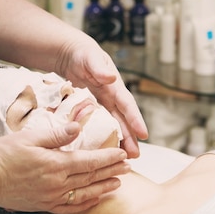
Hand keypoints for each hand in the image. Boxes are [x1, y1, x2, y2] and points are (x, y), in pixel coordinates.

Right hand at [0, 122, 129, 213]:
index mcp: (56, 164)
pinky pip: (71, 206)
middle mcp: (58, 183)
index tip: (122, 154)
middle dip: (112, 172)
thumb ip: (56, 134)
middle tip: (128, 167)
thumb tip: (77, 127)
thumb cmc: (3, 154)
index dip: (108, 158)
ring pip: (85, 193)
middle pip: (91, 177)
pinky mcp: (44, 205)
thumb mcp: (29, 136)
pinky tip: (94, 198)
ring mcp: (51, 196)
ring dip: (103, 188)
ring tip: (119, 183)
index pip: (90, 161)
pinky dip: (86, 202)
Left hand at [55, 39, 148, 157]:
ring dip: (119, 141)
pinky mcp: (92, 109)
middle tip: (135, 156)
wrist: (70, 54)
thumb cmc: (83, 54)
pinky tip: (101, 150)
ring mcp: (102, 104)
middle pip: (123, 120)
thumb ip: (99, 67)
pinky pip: (98, 125)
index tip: (144, 134)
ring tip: (124, 159)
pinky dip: (102, 137)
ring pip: (113, 125)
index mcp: (114, 86)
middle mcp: (111, 97)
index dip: (135, 119)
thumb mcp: (90, 58)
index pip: (127, 104)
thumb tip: (110, 77)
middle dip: (130, 138)